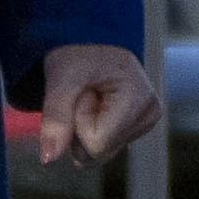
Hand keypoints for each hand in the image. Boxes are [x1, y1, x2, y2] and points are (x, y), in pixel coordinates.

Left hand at [23, 47, 163, 163]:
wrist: (90, 41)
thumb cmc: (77, 54)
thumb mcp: (61, 78)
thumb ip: (55, 117)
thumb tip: (49, 158)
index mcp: (139, 100)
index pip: (96, 143)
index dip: (78, 121)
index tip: (82, 92)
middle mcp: (149, 115)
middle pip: (99, 153)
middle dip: (79, 127)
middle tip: (83, 95)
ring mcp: (145, 123)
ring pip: (99, 154)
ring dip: (84, 129)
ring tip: (90, 98)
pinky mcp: (137, 128)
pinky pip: (103, 146)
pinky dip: (91, 129)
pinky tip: (96, 106)